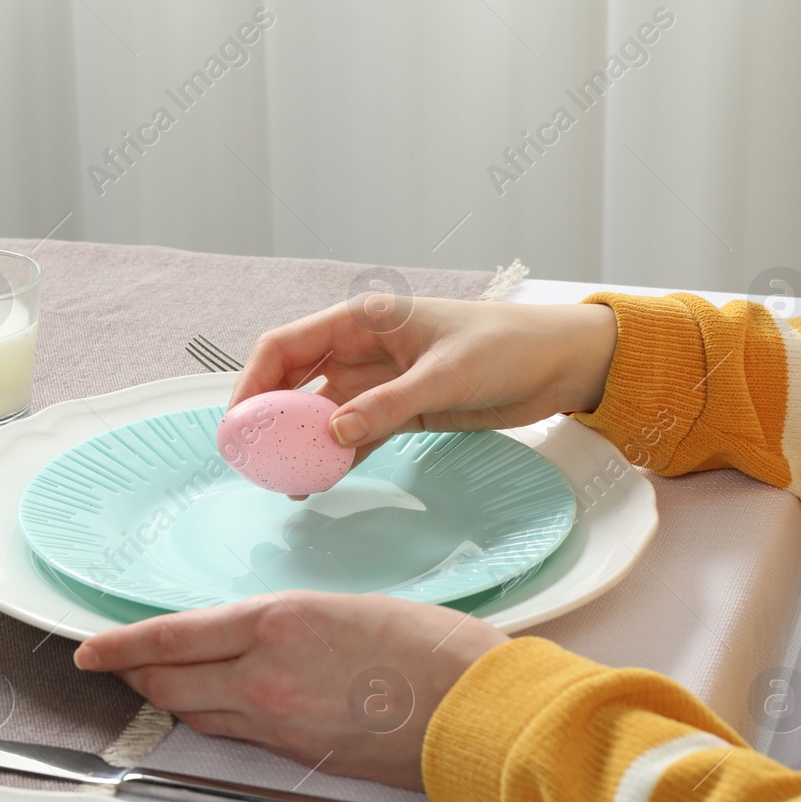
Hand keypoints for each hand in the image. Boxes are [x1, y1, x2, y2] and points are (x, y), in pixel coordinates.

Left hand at [74, 591, 507, 790]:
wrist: (475, 708)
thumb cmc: (429, 646)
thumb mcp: (344, 608)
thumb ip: (287, 625)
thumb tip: (256, 639)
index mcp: (277, 622)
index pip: (172, 637)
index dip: (121, 646)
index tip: (90, 650)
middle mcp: (265, 675)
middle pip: (170, 681)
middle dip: (135, 674)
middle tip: (114, 667)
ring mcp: (279, 721)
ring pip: (197, 714)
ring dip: (170, 699)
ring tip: (156, 686)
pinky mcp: (297, 755)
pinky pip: (234, 736)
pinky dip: (212, 720)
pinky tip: (214, 709)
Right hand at [231, 295, 618, 466]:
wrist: (561, 364)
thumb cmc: (509, 346)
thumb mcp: (447, 374)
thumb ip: (388, 405)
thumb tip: (334, 434)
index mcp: (365, 320)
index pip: (286, 346)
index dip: (254, 382)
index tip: (239, 422)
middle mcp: (363, 349)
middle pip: (295, 382)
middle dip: (269, 417)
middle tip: (251, 458)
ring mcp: (380, 382)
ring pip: (322, 413)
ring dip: (300, 443)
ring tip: (280, 480)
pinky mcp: (401, 411)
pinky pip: (353, 435)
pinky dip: (334, 457)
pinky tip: (318, 482)